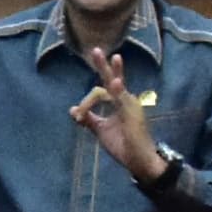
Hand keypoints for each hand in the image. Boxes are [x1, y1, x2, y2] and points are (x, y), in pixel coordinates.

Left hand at [70, 43, 167, 183]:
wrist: (138, 162)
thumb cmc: (123, 145)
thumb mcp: (101, 130)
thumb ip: (89, 119)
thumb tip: (72, 110)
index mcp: (119, 102)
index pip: (99, 92)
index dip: (85, 103)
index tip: (76, 116)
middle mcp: (126, 100)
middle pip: (112, 79)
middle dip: (103, 65)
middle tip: (95, 50)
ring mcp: (131, 105)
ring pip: (113, 88)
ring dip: (102, 80)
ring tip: (103, 55)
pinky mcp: (133, 114)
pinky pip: (123, 100)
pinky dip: (117, 92)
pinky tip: (115, 83)